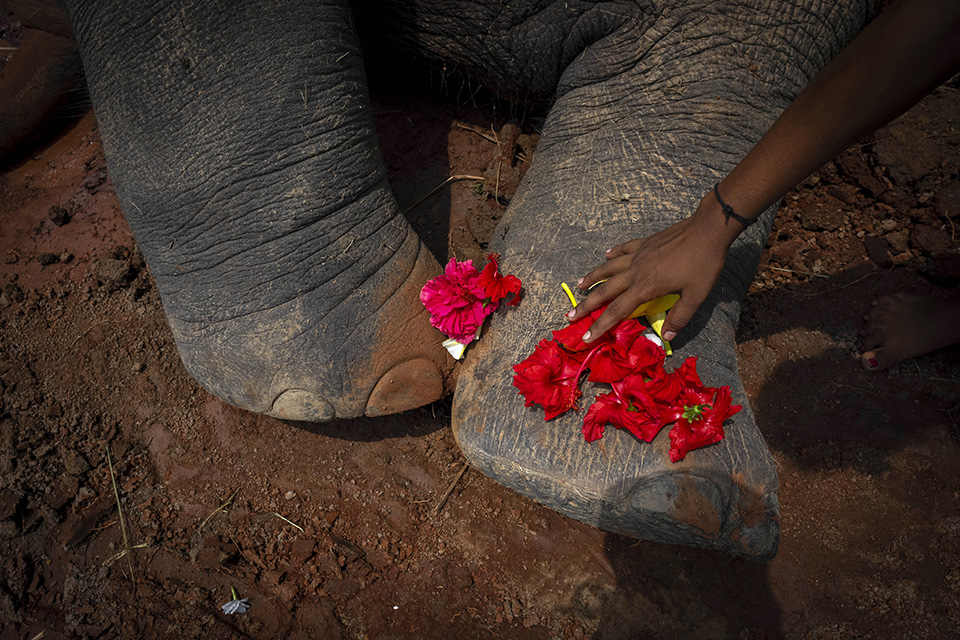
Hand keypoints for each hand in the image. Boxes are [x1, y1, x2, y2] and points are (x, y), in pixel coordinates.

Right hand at [568, 194, 739, 343]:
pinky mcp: (645, 242)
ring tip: (578, 285)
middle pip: (605, 290)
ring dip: (592, 277)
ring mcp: (639, 254)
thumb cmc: (703, 264)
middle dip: (586, 305)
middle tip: (570, 314)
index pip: (617, 311)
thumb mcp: (696, 296)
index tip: (586, 336)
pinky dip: (612, 254)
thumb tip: (668, 337)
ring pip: (608, 268)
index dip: (600, 325)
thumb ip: (679, 317)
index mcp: (646, 286)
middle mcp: (636, 271)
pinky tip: (606, 255)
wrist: (707, 229)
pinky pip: (623, 249)